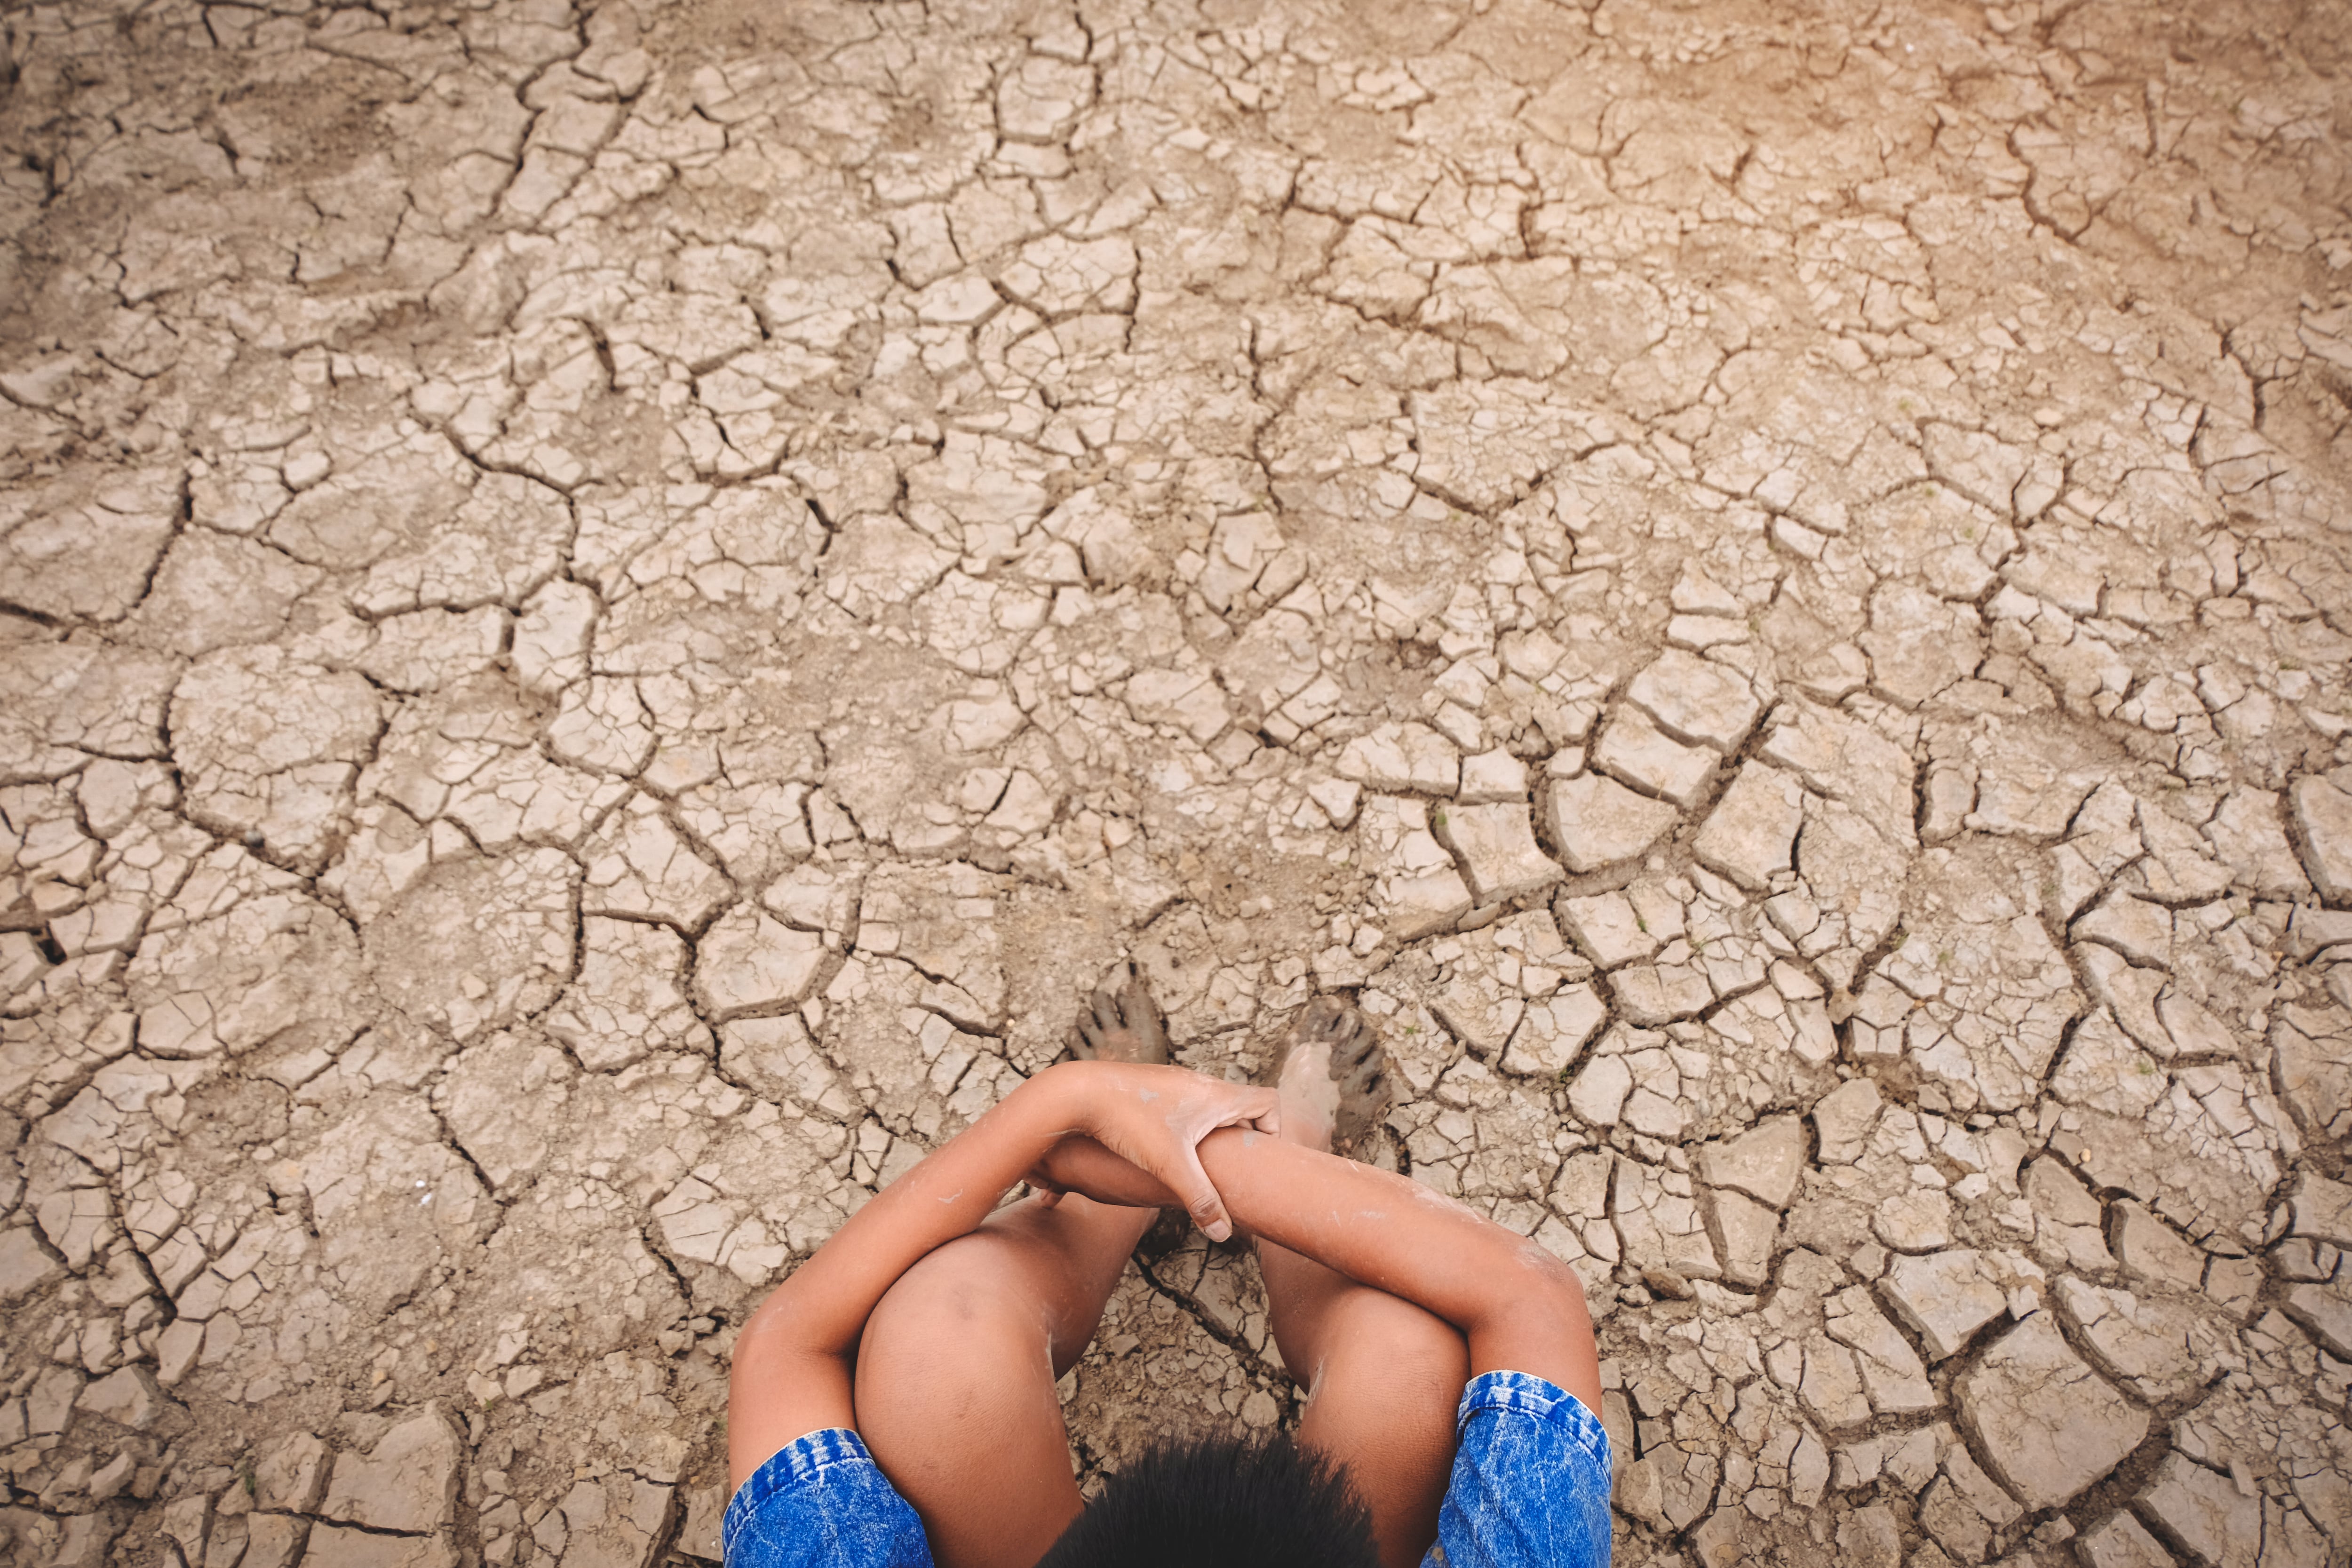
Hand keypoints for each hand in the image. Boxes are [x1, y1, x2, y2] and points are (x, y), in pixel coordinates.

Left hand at [1037, 1062, 1275, 1240]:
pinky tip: (1165, 1148)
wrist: (1077, 1092)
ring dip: (1214, 1130)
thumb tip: (1225, 1234)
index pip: (1268, 1101)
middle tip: (1230, 1167)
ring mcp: (1174, 1081)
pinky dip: (1189, 1123)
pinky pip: (1186, 1102)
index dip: (1273, 1129)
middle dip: (1242, 1136)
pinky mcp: (1152, 1085)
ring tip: (1198, 1161)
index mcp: (1215, 1096)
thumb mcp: (1169, 1166)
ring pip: (1211, 1103)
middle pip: (1241, 1104)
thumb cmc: (1128, 1122)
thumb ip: (1200, 1199)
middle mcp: (1199, 1082)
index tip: (1257, 1156)